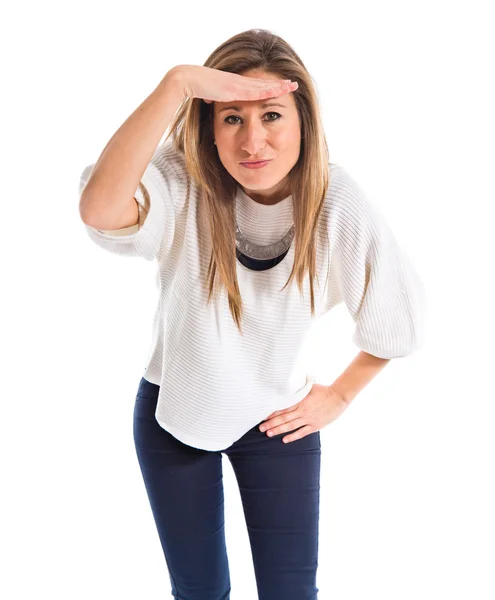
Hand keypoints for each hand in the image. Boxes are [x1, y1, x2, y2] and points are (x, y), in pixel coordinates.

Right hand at [170, 64, 297, 103]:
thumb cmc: (195, 87)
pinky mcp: (234, 89)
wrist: (188, 79)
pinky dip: (266, 91)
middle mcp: (239, 83)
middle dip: (279, 84)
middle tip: (294, 84)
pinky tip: (277, 91)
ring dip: (278, 86)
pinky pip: (254, 91)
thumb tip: (208, 100)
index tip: (282, 87)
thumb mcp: (207, 95)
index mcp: (235, 85)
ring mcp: (238, 85)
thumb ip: (211, 97)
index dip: (270, 87)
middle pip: (264, 84)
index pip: (256, 86)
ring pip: (263, 86)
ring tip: (292, 86)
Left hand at [259, 384, 348, 443]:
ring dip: (278, 430)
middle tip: (260, 427)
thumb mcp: (308, 386)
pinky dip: (293, 436)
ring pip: (290, 426)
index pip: (282, 407)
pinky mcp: (315, 426)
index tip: (262, 415)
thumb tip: (286, 385)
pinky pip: (302, 432)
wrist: (339, 397)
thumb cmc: (323, 390)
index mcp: (300, 400)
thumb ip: (297, 389)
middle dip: (271, 423)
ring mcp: (309, 419)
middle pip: (284, 418)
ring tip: (268, 434)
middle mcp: (302, 411)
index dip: (272, 412)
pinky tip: (284, 440)